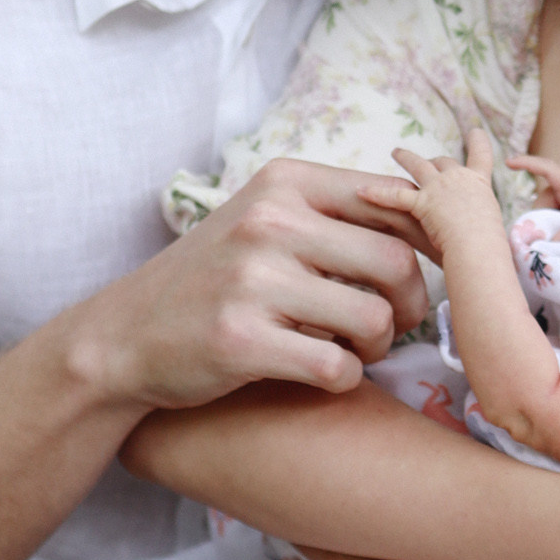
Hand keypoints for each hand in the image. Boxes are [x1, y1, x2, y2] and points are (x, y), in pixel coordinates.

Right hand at [97, 158, 430, 426]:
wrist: (126, 334)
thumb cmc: (217, 277)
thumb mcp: (267, 219)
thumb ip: (338, 212)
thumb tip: (432, 216)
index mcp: (284, 181)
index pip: (393, 200)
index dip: (428, 241)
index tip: (428, 270)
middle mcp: (269, 221)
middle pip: (395, 262)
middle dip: (411, 302)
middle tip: (396, 322)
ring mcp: (252, 280)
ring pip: (373, 318)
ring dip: (378, 345)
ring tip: (354, 348)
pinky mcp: (241, 341)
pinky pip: (337, 367)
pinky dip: (345, 378)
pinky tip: (324, 372)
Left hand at [355, 128, 504, 262]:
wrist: (478, 245)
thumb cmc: (489, 244)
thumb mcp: (493, 228)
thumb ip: (484, 225)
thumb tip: (485, 243)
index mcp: (479, 184)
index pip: (482, 157)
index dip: (478, 143)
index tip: (475, 132)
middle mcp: (458, 179)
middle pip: (444, 161)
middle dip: (435, 160)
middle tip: (429, 160)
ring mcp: (438, 188)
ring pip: (418, 166)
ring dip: (406, 157)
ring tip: (396, 152)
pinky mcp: (421, 202)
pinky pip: (394, 197)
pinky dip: (377, 194)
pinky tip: (361, 191)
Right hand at [507, 151, 559, 239]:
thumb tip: (551, 244)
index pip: (547, 169)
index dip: (527, 164)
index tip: (508, 162)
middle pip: (542, 202)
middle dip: (538, 220)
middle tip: (539, 242)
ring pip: (549, 210)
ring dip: (550, 224)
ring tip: (556, 242)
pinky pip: (558, 213)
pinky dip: (558, 224)